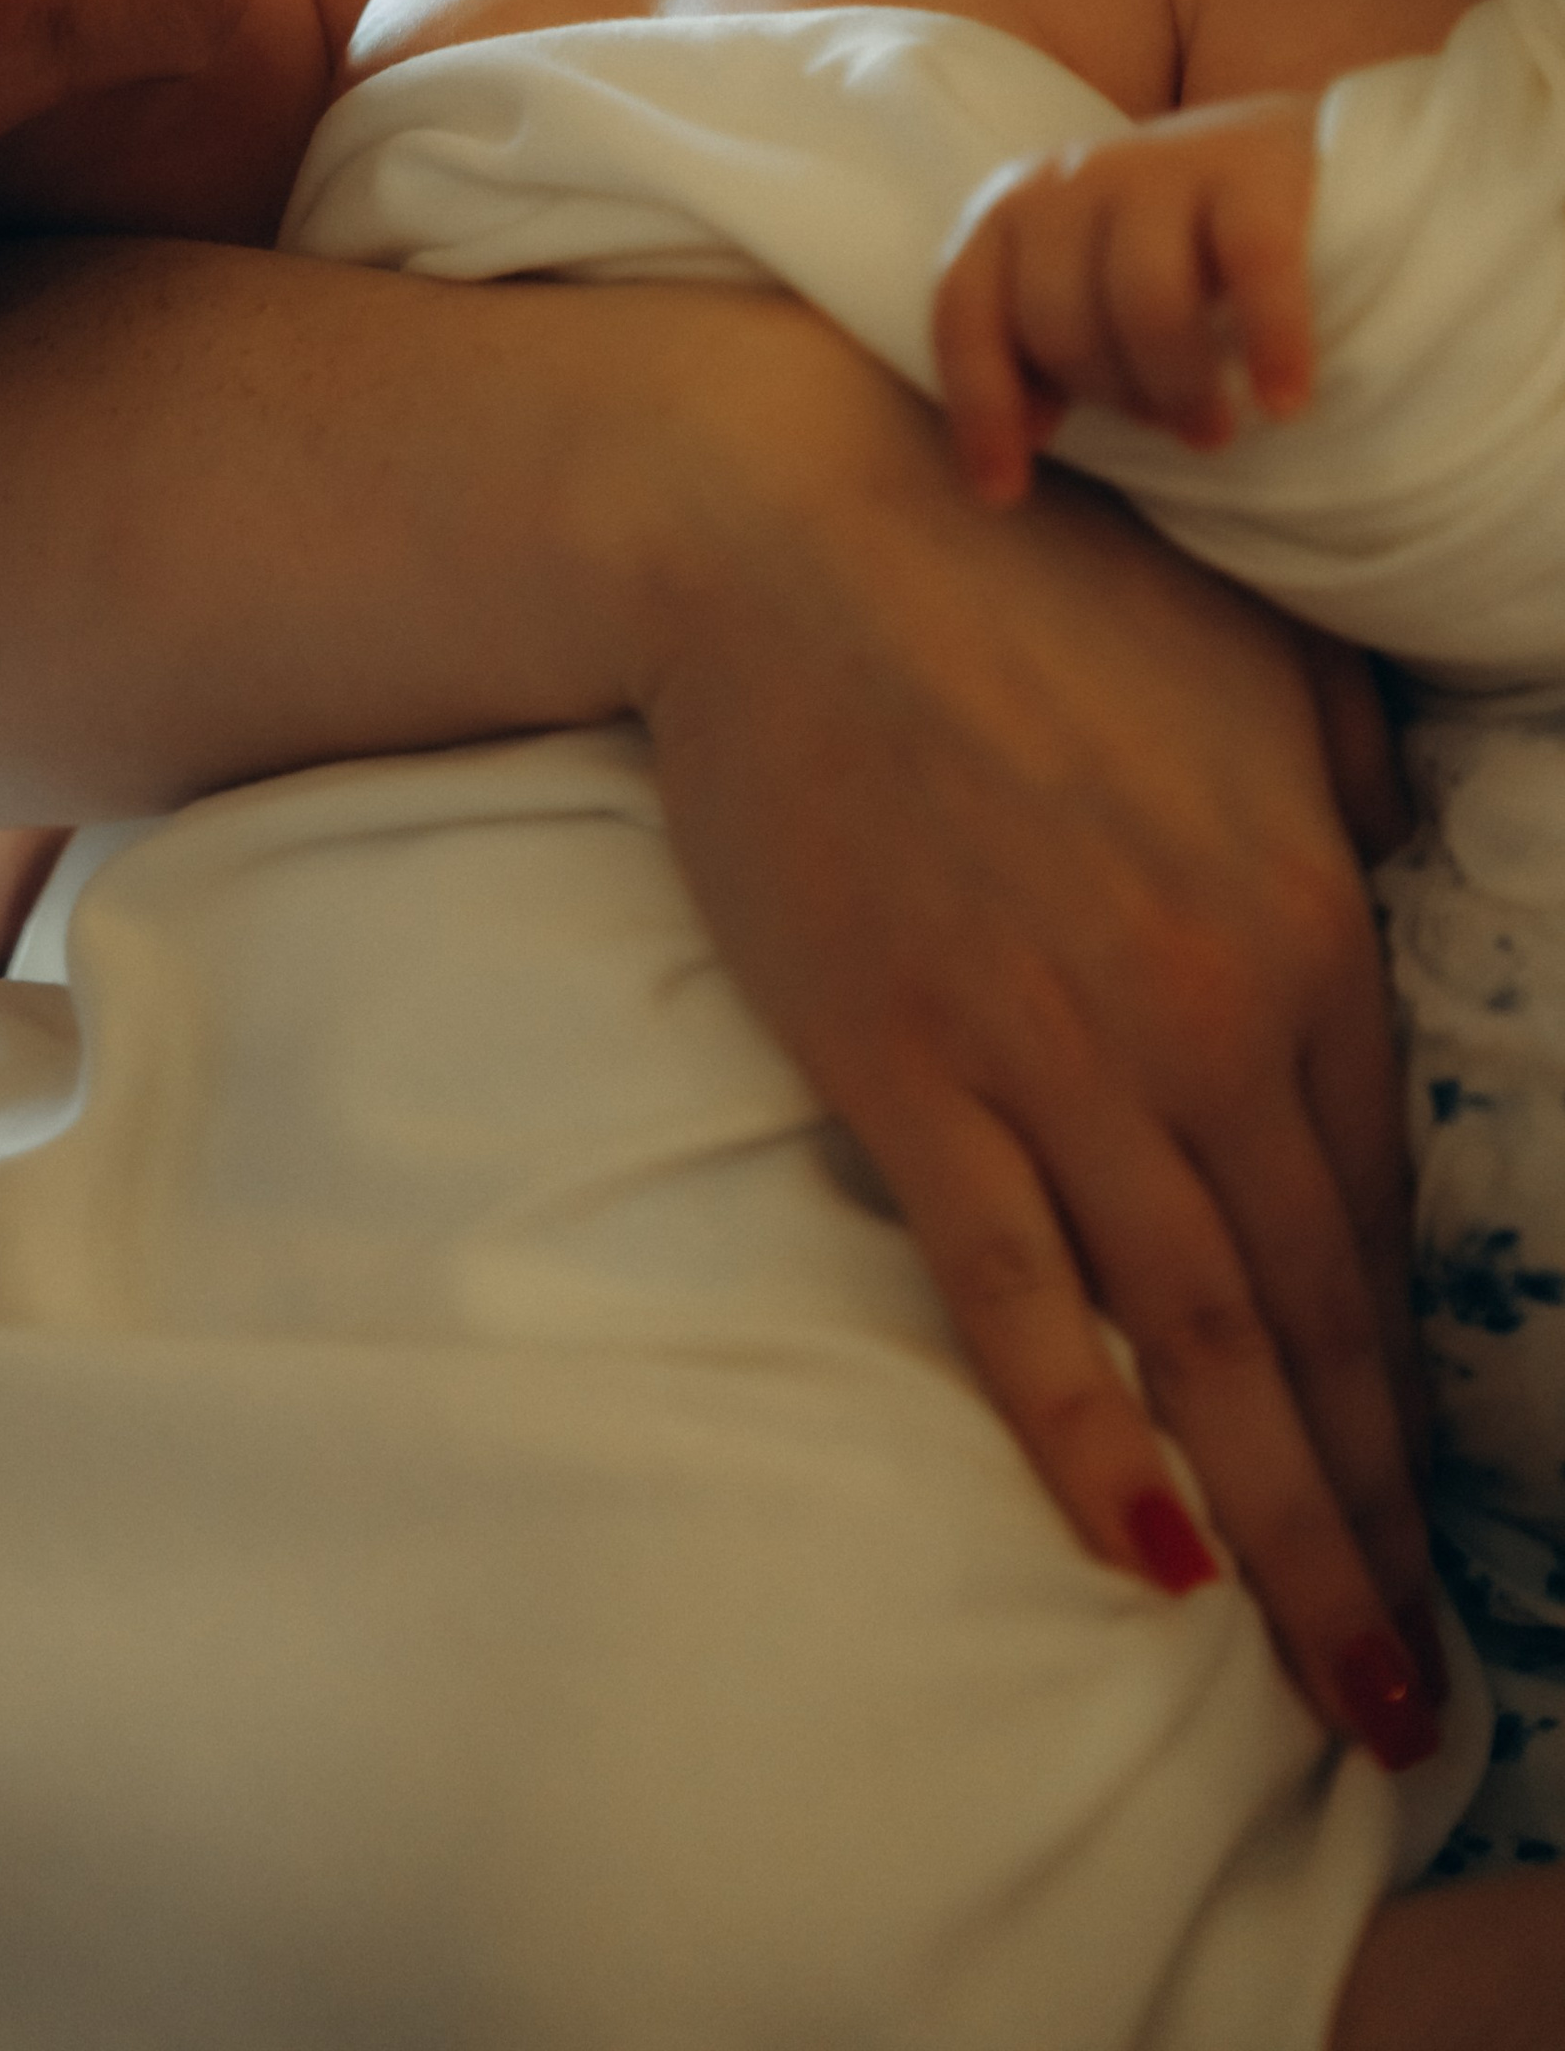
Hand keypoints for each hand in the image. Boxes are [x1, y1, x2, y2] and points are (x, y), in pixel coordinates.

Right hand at [620, 302, 1439, 1772]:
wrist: (785, 533)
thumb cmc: (1027, 576)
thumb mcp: (1255, 655)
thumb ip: (1346, 787)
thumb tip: (1384, 879)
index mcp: (1299, 916)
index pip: (1381, 1204)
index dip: (1418, 1383)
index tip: (1440, 1513)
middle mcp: (1201, 1013)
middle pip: (1313, 1314)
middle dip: (1377, 1520)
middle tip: (1415, 1693)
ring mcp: (1050, 1051)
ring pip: (1196, 1339)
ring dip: (1280, 1530)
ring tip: (1336, 1685)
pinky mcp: (904, 1066)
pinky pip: (1011, 1289)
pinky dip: (1084, 1432)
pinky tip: (1145, 1553)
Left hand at [934, 96, 1319, 504]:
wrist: (1292, 150)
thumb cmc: (1175, 248)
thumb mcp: (1087, 287)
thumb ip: (1042, 348)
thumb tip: (1025, 435)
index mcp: (1011, 212)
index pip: (964, 312)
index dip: (978, 408)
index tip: (1003, 494)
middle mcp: (1072, 180)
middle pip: (1059, 321)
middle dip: (1111, 396)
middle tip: (1169, 428)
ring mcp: (1161, 165)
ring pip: (1146, 302)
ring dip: (1178, 388)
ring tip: (1212, 430)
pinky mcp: (1253, 169)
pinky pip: (1254, 268)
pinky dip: (1271, 343)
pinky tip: (1284, 400)